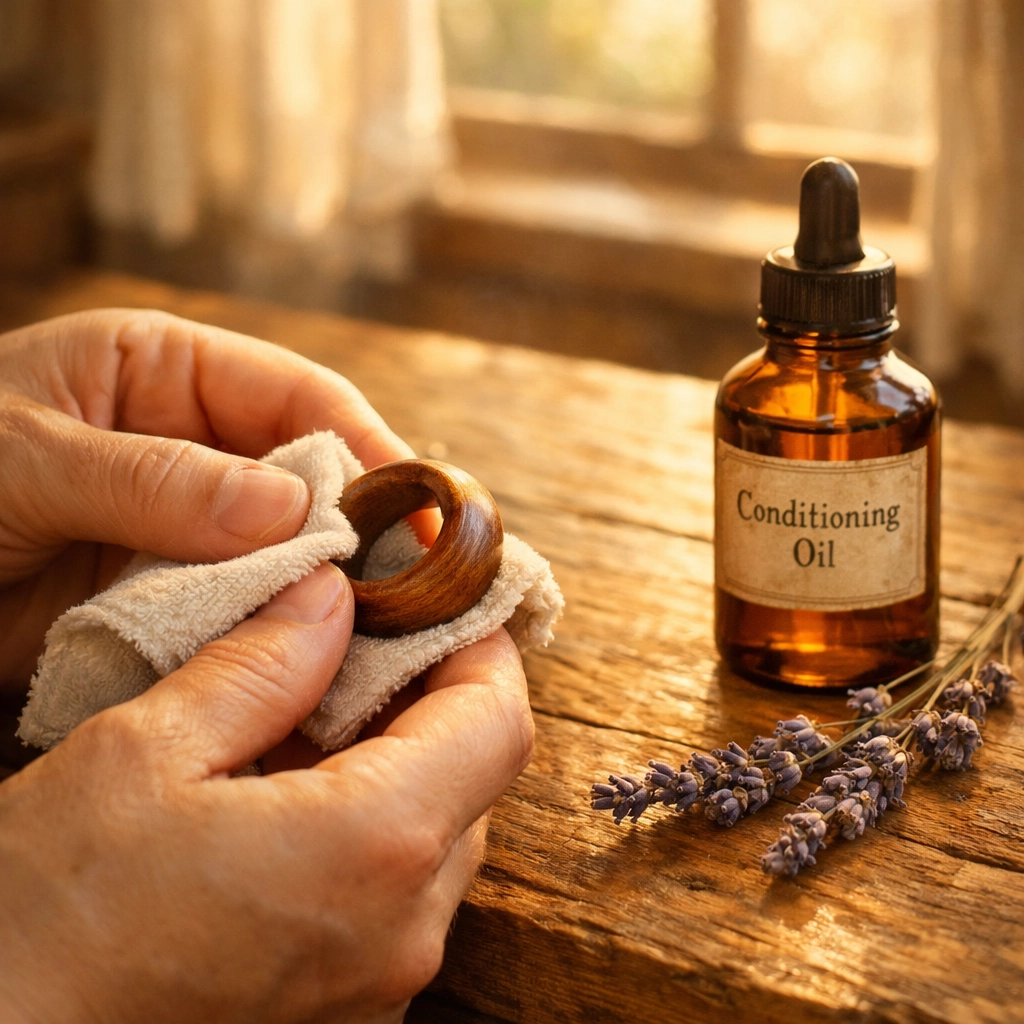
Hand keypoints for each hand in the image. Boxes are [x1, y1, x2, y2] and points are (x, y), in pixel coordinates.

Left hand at [0, 309, 415, 691]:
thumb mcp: (20, 458)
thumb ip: (151, 478)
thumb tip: (288, 509)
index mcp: (163, 371)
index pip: (297, 394)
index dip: (366, 446)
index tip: (417, 507)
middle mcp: (190, 447)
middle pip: (307, 478)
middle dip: (359, 528)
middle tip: (418, 586)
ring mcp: (181, 528)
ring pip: (281, 554)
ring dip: (323, 591)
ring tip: (383, 635)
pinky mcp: (163, 599)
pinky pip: (235, 612)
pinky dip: (270, 637)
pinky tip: (311, 664)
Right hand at [0, 566, 533, 1022]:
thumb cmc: (48, 920)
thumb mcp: (145, 754)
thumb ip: (260, 664)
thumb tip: (331, 595)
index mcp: (373, 849)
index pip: (497, 720)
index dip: (479, 642)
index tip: (438, 593)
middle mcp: (403, 927)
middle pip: (476, 774)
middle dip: (436, 691)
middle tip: (371, 633)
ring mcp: (380, 980)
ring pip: (441, 831)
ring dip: (401, 754)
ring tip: (319, 702)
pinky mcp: (346, 1005)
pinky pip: (400, 889)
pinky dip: (373, 820)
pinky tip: (297, 783)